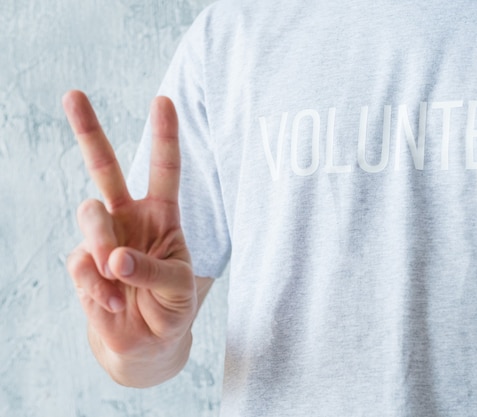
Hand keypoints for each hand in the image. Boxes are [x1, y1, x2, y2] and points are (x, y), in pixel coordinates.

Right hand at [63, 91, 204, 384]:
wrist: (145, 344)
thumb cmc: (171, 308)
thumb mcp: (179, 289)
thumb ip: (153, 271)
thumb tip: (113, 258)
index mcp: (162, 216)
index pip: (165, 170)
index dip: (164, 135)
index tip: (163, 100)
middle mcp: (129, 219)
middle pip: (105, 168)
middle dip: (89, 131)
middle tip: (73, 94)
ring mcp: (102, 239)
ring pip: (89, 216)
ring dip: (103, 246)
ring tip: (118, 283)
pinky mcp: (82, 265)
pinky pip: (79, 263)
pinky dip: (97, 287)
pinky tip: (112, 303)